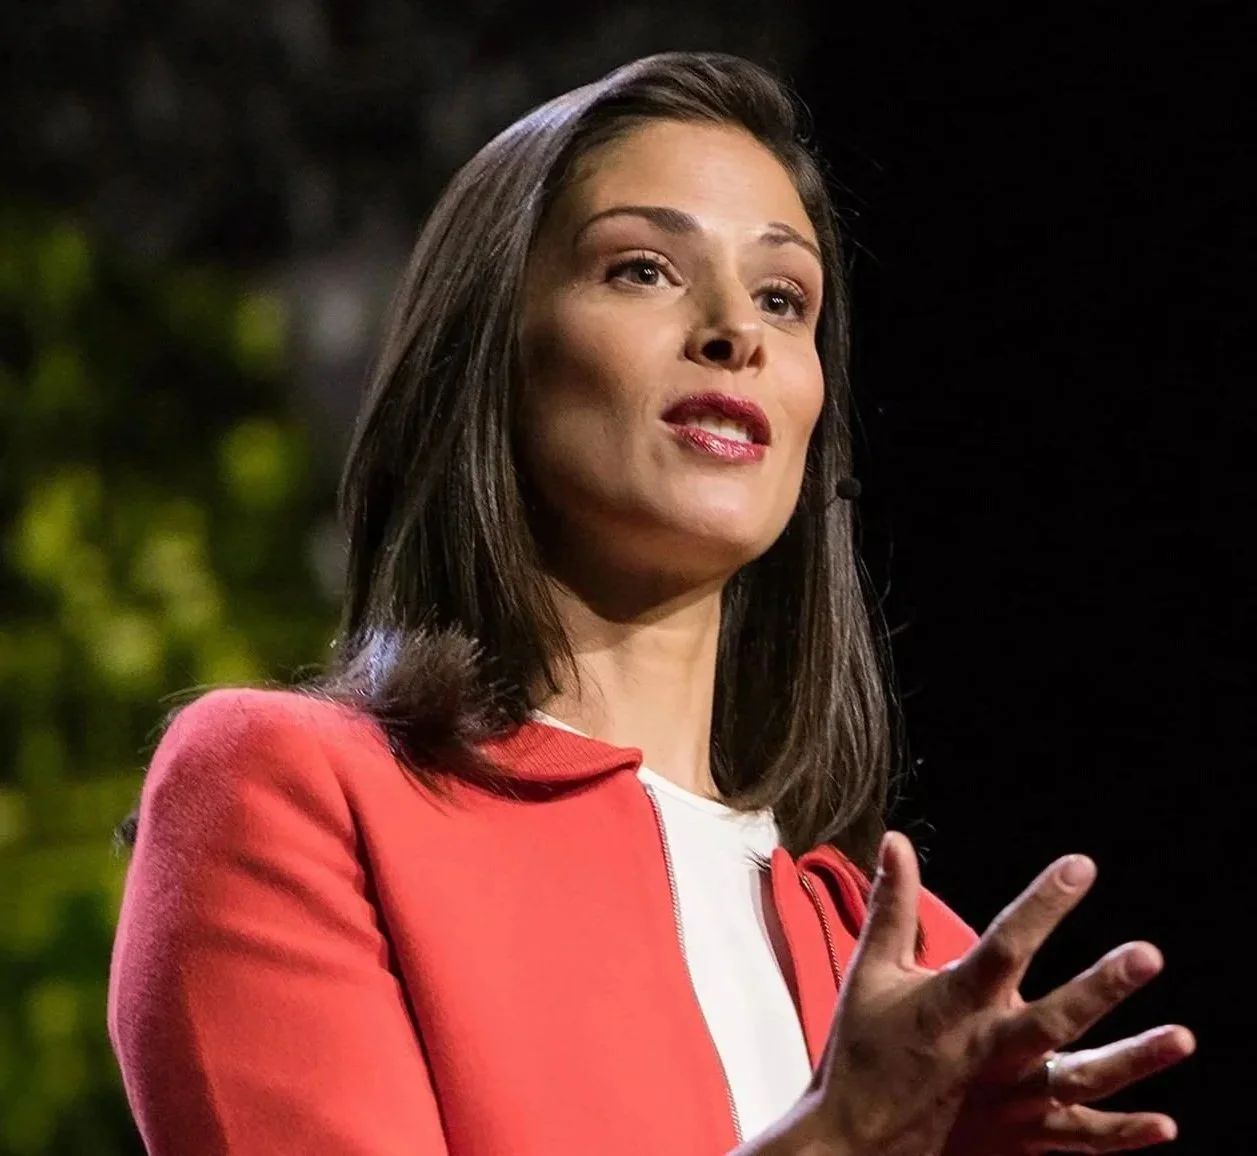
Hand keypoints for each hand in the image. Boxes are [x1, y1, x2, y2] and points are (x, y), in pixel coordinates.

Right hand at [796, 834, 1192, 1155]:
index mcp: (953, 1004)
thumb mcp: (871, 972)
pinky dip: (1121, 1133)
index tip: (1079, 866)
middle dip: (1102, 987)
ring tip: (1182, 1037)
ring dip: (1133, 1060)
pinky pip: (1078, 1138)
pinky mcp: (1019, 1137)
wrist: (853, 1145)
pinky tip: (1164, 1123)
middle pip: (1054, 1017)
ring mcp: (1009, 1099)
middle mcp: (988, 1051)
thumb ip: (892, 906)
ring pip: (1081, 1080)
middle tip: (1147, 955)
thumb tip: (895, 840)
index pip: (1004, 943)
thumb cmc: (860, 1050)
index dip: (1042, 904)